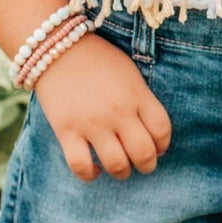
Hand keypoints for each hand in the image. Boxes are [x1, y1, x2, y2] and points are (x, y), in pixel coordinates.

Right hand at [32, 31, 171, 181]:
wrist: (58, 47)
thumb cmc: (98, 59)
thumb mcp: (129, 72)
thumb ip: (141, 98)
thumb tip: (149, 129)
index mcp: (137, 94)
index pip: (162, 129)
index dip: (163, 144)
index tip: (158, 147)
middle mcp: (118, 111)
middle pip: (144, 153)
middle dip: (147, 164)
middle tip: (143, 164)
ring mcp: (92, 123)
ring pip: (117, 165)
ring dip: (122, 172)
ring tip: (120, 168)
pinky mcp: (67, 131)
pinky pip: (81, 166)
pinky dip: (90, 175)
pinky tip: (94, 170)